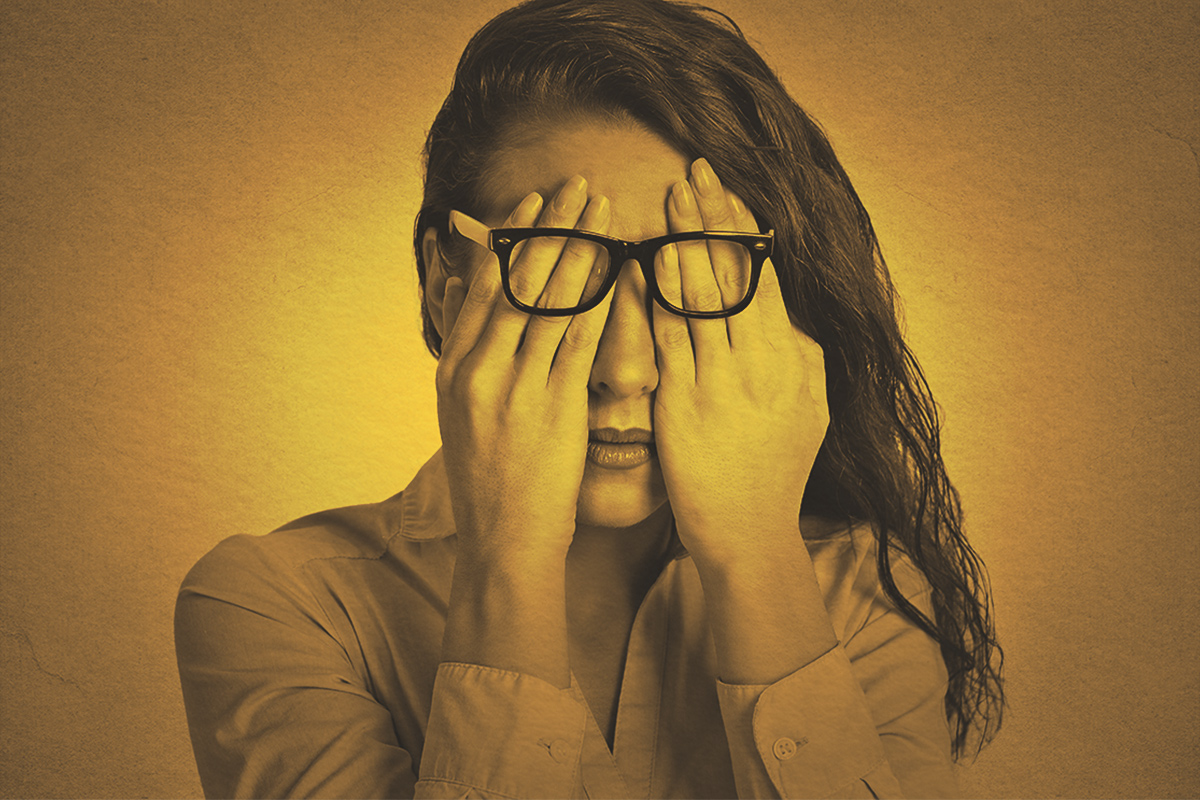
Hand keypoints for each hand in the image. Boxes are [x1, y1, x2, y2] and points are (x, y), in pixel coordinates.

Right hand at [435, 176, 613, 563]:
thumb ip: (470, 355)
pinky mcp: (553, 410)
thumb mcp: (461, 414)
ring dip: (583, 249)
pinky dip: (602, 298)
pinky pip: (581, 340)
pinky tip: (622, 268)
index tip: (537, 202)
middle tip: (579, 184)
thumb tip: (476, 301)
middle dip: (553, 227)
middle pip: (519, 280)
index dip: (514, 239)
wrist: (501, 544)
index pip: (485, 286)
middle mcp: (479, 371)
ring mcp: (514, 389)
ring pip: (551, 300)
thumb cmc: (490, 483)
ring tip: (604, 211)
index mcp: (454, 369)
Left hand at [651, 159, 829, 568]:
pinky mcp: (684, 407)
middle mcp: (761, 365)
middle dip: (712, 219)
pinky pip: (668, 339)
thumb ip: (799, 354)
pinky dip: (657, 296)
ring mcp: (722, 384)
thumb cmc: (776, 473)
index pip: (764, 276)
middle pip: (735, 274)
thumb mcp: (809, 408)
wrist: (751, 535)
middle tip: (692, 172)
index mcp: (791, 360)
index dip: (743, 228)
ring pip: (703, 296)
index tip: (725, 187)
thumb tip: (783, 309)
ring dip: (683, 241)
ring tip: (668, 199)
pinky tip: (644, 260)